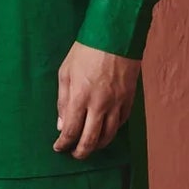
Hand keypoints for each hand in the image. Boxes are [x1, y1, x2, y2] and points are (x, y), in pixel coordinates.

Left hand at [54, 40, 139, 158]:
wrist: (116, 35)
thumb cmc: (86, 50)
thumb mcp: (65, 72)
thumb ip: (63, 100)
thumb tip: (62, 124)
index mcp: (80, 97)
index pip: (71, 131)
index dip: (63, 144)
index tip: (59, 147)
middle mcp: (100, 104)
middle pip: (90, 140)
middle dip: (80, 152)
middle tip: (74, 154)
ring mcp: (117, 103)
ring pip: (109, 136)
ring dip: (97, 145)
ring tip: (89, 146)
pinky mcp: (129, 99)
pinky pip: (121, 123)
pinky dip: (112, 130)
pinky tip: (105, 130)